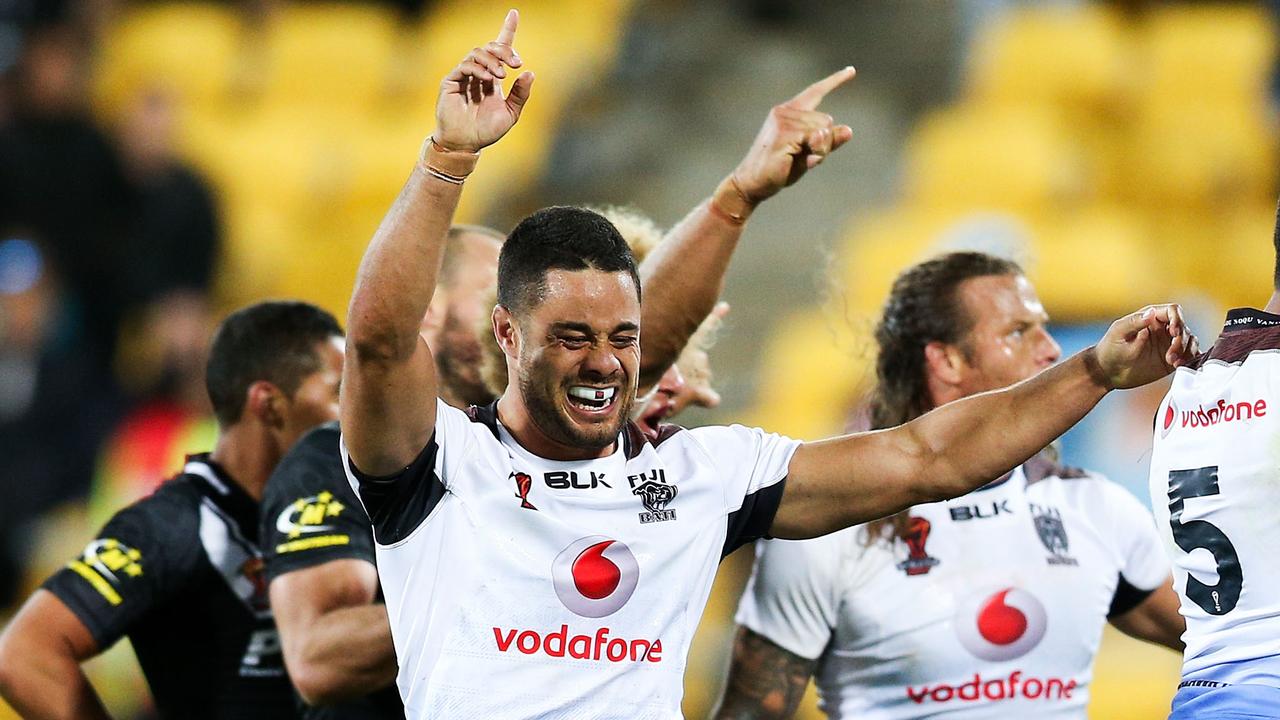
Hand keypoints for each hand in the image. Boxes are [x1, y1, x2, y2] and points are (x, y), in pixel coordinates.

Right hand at [434, 9, 533, 153]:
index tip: (514, 13)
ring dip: (492, 60)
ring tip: (501, 76)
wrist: (466, 144)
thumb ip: (520, 94)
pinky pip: (465, 65)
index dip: (507, 30)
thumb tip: (529, 72)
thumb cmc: (487, 131)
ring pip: (477, 53)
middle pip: (490, 47)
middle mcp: (479, 73)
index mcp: (493, 77)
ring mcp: (464, 75)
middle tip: (516, 63)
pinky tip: (488, 79)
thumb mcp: (511, 113)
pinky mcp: (451, 80)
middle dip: (504, 50)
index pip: (500, 48)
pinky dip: (479, 68)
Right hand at [731, 67, 855, 204]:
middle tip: (803, 157)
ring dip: (819, 150)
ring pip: (824, 130)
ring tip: (795, 160)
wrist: (752, 183)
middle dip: (824, 143)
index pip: (815, 92)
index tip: (852, 70)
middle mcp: (784, 111)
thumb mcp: (808, 153)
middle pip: (827, 120)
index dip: (834, 81)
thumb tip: (849, 130)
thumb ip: (827, 142)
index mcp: (788, 112)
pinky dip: (815, 153)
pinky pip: (816, 139)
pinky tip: (795, 159)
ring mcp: (783, 121)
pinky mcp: (784, 133)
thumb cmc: (779, 168)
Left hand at [1094, 304, 1199, 389]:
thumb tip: (1151, 313)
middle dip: (1181, 341)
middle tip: (1170, 355)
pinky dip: (1190, 360)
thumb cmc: (1109, 350)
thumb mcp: (1118, 333)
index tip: (1174, 332)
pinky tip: (1179, 366)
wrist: (1107, 373)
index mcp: (1151, 318)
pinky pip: (1189, 356)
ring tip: (1173, 362)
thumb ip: (1135, 322)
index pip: (1173, 311)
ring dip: (1186, 351)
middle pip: (1184, 328)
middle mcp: (1163, 329)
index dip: (1178, 320)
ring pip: (1190, 342)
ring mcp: (1168, 345)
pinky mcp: (1172, 360)